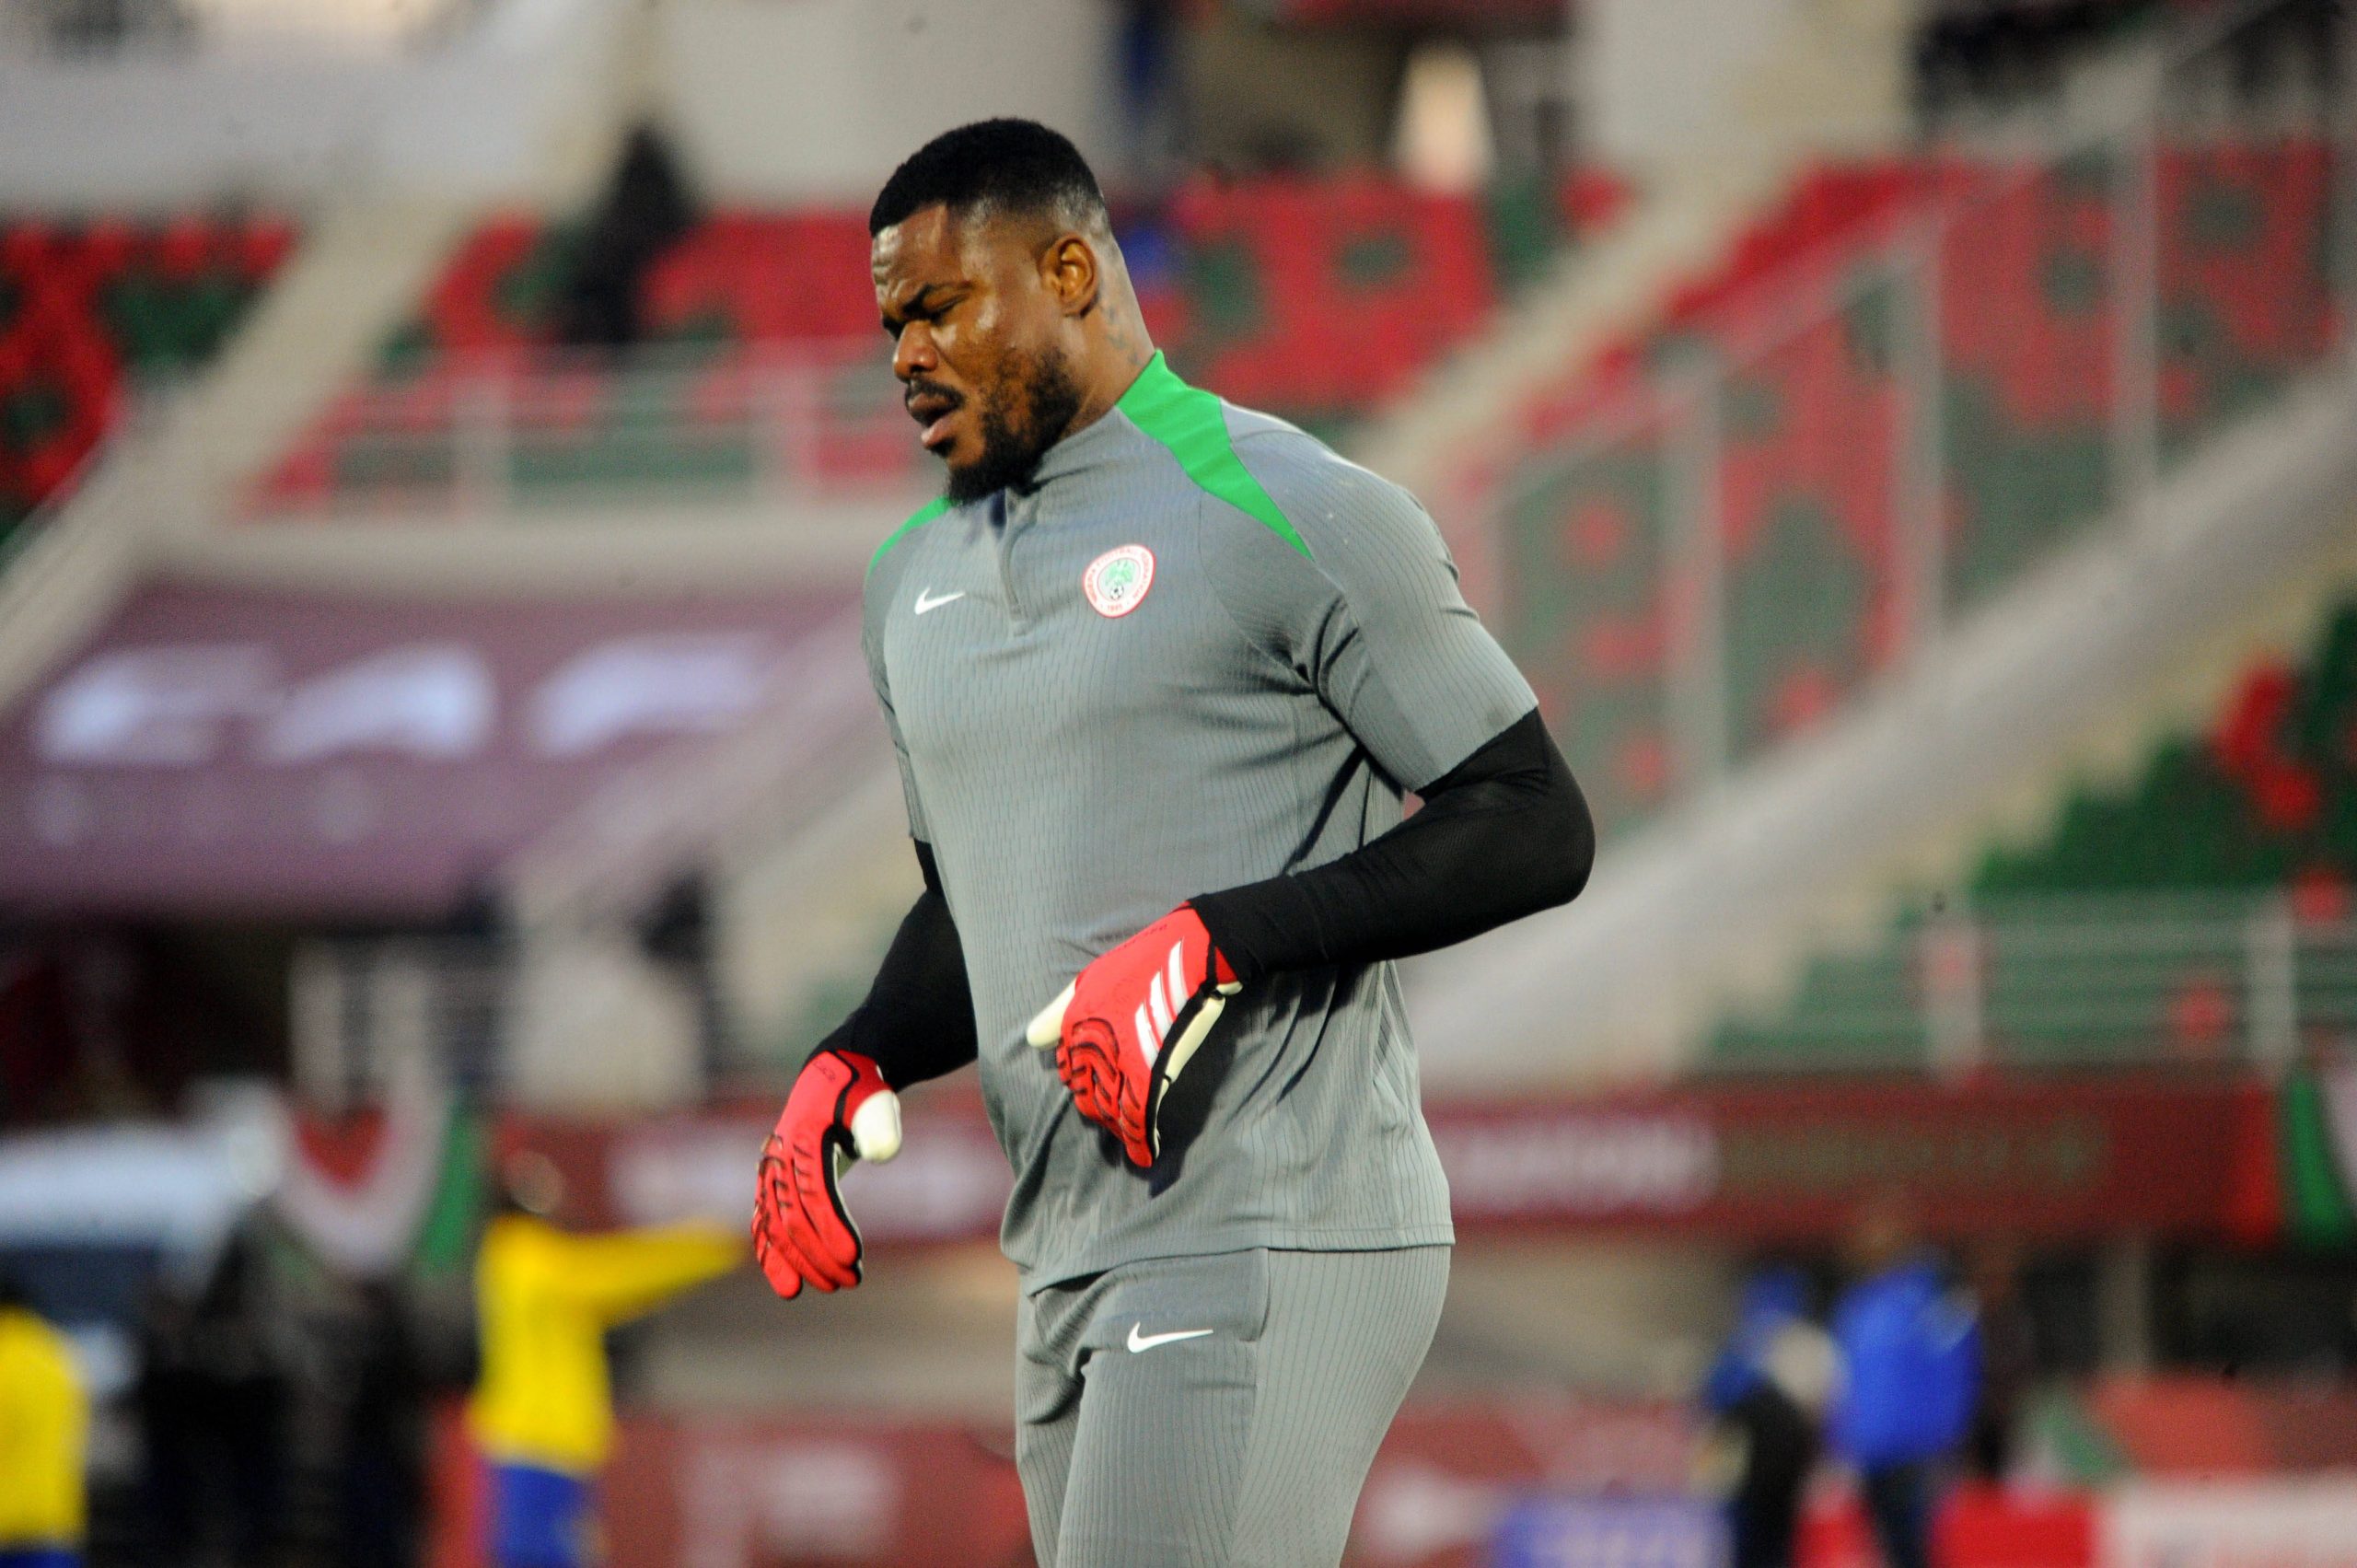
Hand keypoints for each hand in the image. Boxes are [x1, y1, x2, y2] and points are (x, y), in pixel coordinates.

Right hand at [751, 1049, 901, 1297]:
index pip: (815, 1193)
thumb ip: (879, 1123)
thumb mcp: (876, 1099)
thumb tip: (882, 1154)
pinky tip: (787, 1283)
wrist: (833, 1076)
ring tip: (825, 1289)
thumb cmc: (861, 1091)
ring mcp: (772, 1171)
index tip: (853, 1258)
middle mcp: (779, 1158)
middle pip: (792, 1217)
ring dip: (795, 1262)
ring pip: (774, 1226)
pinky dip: (772, 1254)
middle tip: (850, 1281)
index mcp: (801, 1138)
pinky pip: (765, 1223)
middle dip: (818, 1254)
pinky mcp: (774, 1183)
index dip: (831, 1228)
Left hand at [1025, 905, 1239, 1167]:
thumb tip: (1030, 1038)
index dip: (1084, 1083)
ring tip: (1129, 1138)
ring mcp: (1122, 1060)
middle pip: (1089, 1095)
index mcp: (1075, 1025)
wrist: (1191, 953)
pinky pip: (1140, 1113)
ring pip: (1112, 1109)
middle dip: (1100, 1109)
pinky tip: (1147, 1154)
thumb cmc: (1141, 963)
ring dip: (1119, 1127)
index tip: (1097, 1091)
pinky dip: (1142, 1139)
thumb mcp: (1090, 980)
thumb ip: (1058, 1012)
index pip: (1069, 1071)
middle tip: (1114, 1118)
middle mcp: (1092, 1047)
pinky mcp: (1152, 1070)